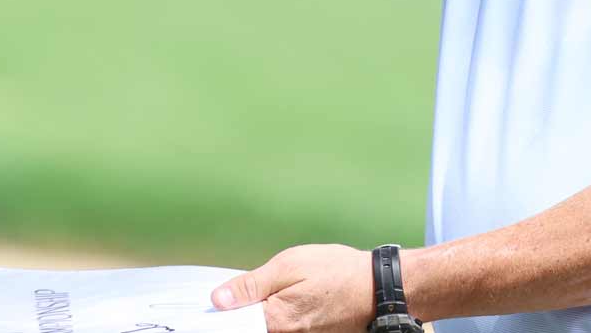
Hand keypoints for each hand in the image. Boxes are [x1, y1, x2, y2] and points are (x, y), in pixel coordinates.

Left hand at [210, 243, 372, 332]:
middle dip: (243, 311)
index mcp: (276, 320)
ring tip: (277, 293)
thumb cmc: (338, 271)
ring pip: (268, 328)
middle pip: (250, 327)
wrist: (379, 287)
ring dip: (262, 313)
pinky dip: (280, 318)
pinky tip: (288, 301)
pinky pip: (285, 329)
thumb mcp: (289, 265)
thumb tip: (218, 299)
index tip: (211, 303)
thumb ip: (251, 284)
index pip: (234, 324)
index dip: (222, 311)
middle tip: (249, 291)